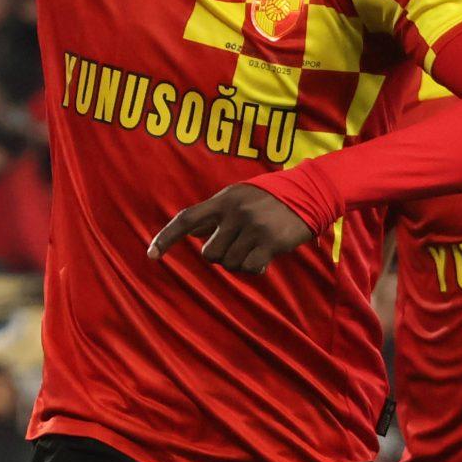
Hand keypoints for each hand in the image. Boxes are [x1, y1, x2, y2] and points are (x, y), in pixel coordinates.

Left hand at [147, 182, 315, 273]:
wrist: (310, 193)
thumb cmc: (268, 198)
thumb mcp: (237, 198)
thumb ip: (213, 216)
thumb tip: (189, 233)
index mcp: (222, 201)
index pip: (185, 219)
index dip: (166, 237)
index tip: (151, 255)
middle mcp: (235, 212)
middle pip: (210, 253)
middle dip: (221, 256)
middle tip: (240, 245)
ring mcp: (253, 227)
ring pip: (230, 264)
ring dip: (240, 262)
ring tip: (255, 247)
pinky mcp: (270, 242)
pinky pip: (250, 268)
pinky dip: (255, 267)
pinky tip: (265, 257)